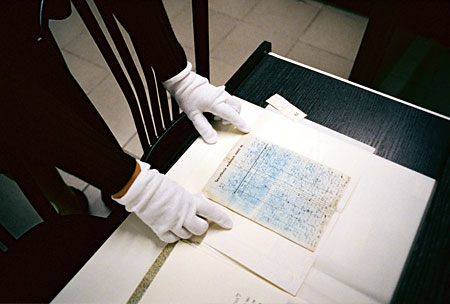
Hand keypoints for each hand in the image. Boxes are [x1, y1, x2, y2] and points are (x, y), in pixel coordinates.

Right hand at [113, 160, 231, 242]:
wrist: (142, 189)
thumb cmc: (159, 186)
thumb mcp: (181, 190)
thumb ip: (191, 199)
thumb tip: (199, 203)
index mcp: (191, 202)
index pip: (212, 212)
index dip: (222, 219)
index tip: (227, 224)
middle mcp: (184, 215)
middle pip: (200, 229)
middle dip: (200, 226)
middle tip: (196, 221)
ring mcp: (172, 223)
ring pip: (187, 235)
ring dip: (186, 230)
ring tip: (179, 221)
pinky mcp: (161, 229)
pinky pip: (172, 239)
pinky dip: (173, 235)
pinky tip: (171, 227)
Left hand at [163, 62, 249, 143]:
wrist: (183, 82)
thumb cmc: (187, 95)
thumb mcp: (194, 115)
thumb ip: (204, 128)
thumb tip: (212, 139)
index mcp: (216, 103)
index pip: (232, 115)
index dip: (240, 123)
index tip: (246, 129)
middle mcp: (221, 97)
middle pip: (237, 108)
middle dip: (235, 117)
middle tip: (223, 123)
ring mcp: (221, 93)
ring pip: (233, 103)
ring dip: (230, 112)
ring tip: (217, 117)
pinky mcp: (218, 91)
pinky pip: (228, 100)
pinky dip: (226, 107)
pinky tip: (215, 111)